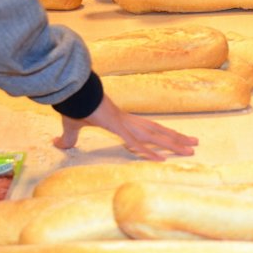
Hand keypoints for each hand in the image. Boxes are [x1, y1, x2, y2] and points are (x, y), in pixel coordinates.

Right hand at [54, 96, 197, 160]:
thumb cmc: (75, 106)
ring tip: (191, 150)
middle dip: (178, 139)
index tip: (176, 139)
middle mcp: (130, 123)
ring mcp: (126, 124)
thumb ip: (69, 138)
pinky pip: (136, 143)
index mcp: (123, 122)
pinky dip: (148, 152)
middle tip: (195, 145)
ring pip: (156, 136)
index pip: (148, 130)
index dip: (162, 136)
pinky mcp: (119, 127)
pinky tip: (161, 160)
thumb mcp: (72, 127)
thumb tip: (57, 144)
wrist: (73, 93)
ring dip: (174, 144)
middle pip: (159, 132)